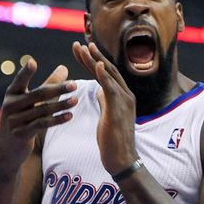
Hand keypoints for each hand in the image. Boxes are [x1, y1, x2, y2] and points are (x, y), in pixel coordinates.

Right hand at [0, 59, 77, 167]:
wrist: (7, 149)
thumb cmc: (22, 119)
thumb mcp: (29, 102)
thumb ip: (46, 85)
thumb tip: (64, 67)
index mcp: (11, 94)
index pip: (19, 81)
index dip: (25, 72)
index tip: (32, 62)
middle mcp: (10, 106)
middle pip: (37, 95)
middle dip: (57, 89)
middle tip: (74, 84)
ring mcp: (14, 121)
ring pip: (42, 110)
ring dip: (61, 105)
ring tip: (75, 100)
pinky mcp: (21, 134)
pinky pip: (42, 124)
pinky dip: (57, 120)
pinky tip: (70, 115)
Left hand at [72, 41, 137, 175]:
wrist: (122, 159)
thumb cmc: (113, 141)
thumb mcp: (108, 116)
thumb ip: (106, 101)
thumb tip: (100, 91)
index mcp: (121, 96)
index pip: (106, 73)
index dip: (92, 60)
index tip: (80, 50)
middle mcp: (125, 94)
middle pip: (107, 69)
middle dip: (92, 55)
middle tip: (78, 43)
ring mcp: (124, 100)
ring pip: (108, 75)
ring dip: (94, 60)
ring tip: (82, 48)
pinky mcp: (119, 108)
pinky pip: (110, 87)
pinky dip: (103, 74)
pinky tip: (95, 64)